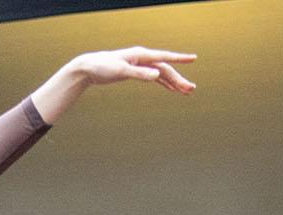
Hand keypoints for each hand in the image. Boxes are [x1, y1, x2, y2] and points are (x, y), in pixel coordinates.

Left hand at [69, 47, 197, 93]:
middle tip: (191, 89)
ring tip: (187, 92)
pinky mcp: (137, 72)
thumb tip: (157, 75)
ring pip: (162, 74)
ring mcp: (141, 65)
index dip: (179, 58)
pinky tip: (173, 89)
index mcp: (141, 55)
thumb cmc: (103, 67)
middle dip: (179, 79)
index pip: (164, 57)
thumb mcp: (121, 72)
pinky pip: (155, 78)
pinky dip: (164, 84)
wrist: (89, 68)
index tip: (193, 58)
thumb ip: (140, 74)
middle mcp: (144, 59)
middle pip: (166, 69)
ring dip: (174, 83)